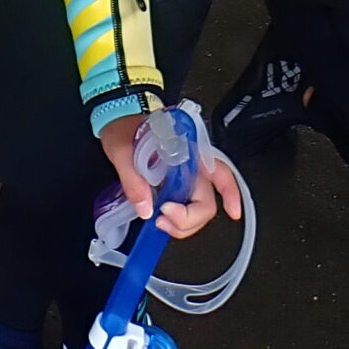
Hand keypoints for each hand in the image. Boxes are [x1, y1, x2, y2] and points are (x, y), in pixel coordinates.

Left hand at [98, 114, 241, 240]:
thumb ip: (133, 180)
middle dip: (189, 218)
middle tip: (163, 219)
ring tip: (159, 221)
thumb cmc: (123, 129)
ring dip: (182, 225)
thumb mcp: (121, 150)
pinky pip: (185, 209)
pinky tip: (162, 220)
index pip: (218, 169)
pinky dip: (176, 222)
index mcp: (185, 150)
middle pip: (206, 200)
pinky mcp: (173, 187)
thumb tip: (145, 208)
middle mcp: (190, 165)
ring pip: (198, 209)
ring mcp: (183, 178)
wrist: (116, 123)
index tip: (232, 212)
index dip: (230, 191)